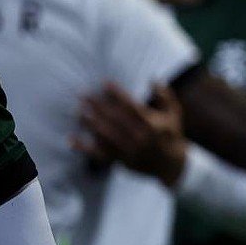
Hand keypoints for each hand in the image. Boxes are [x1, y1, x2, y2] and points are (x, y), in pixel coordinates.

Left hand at [71, 82, 187, 187]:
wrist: (170, 165)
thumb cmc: (171, 134)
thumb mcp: (174, 114)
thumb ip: (165, 96)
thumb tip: (153, 79)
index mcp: (152, 125)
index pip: (130, 106)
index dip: (117, 94)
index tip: (104, 83)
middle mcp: (139, 138)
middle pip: (114, 119)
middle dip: (97, 105)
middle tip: (83, 93)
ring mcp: (129, 151)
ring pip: (105, 135)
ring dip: (89, 122)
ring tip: (78, 110)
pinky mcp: (121, 161)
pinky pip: (99, 154)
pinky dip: (84, 147)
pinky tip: (71, 138)